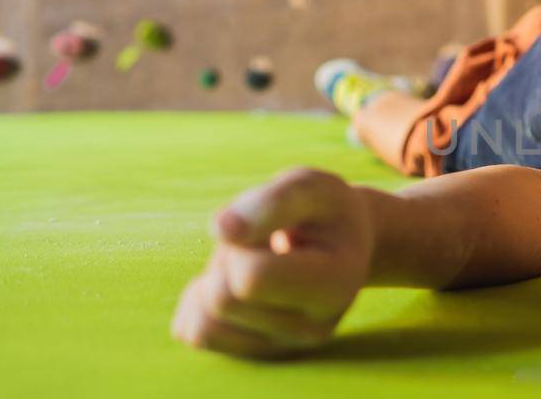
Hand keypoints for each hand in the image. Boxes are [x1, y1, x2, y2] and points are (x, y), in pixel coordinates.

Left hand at [171, 168, 374, 356]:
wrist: (346, 242)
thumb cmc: (325, 211)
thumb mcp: (311, 186)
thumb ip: (272, 200)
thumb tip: (221, 230)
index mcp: (335, 286)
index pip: (250, 279)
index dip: (241, 243)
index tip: (269, 230)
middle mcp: (313, 329)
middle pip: (222, 300)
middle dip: (226, 261)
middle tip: (259, 244)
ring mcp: (285, 348)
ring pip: (204, 324)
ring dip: (213, 282)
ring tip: (250, 263)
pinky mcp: (257, 354)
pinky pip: (194, 335)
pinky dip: (198, 303)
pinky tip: (232, 285)